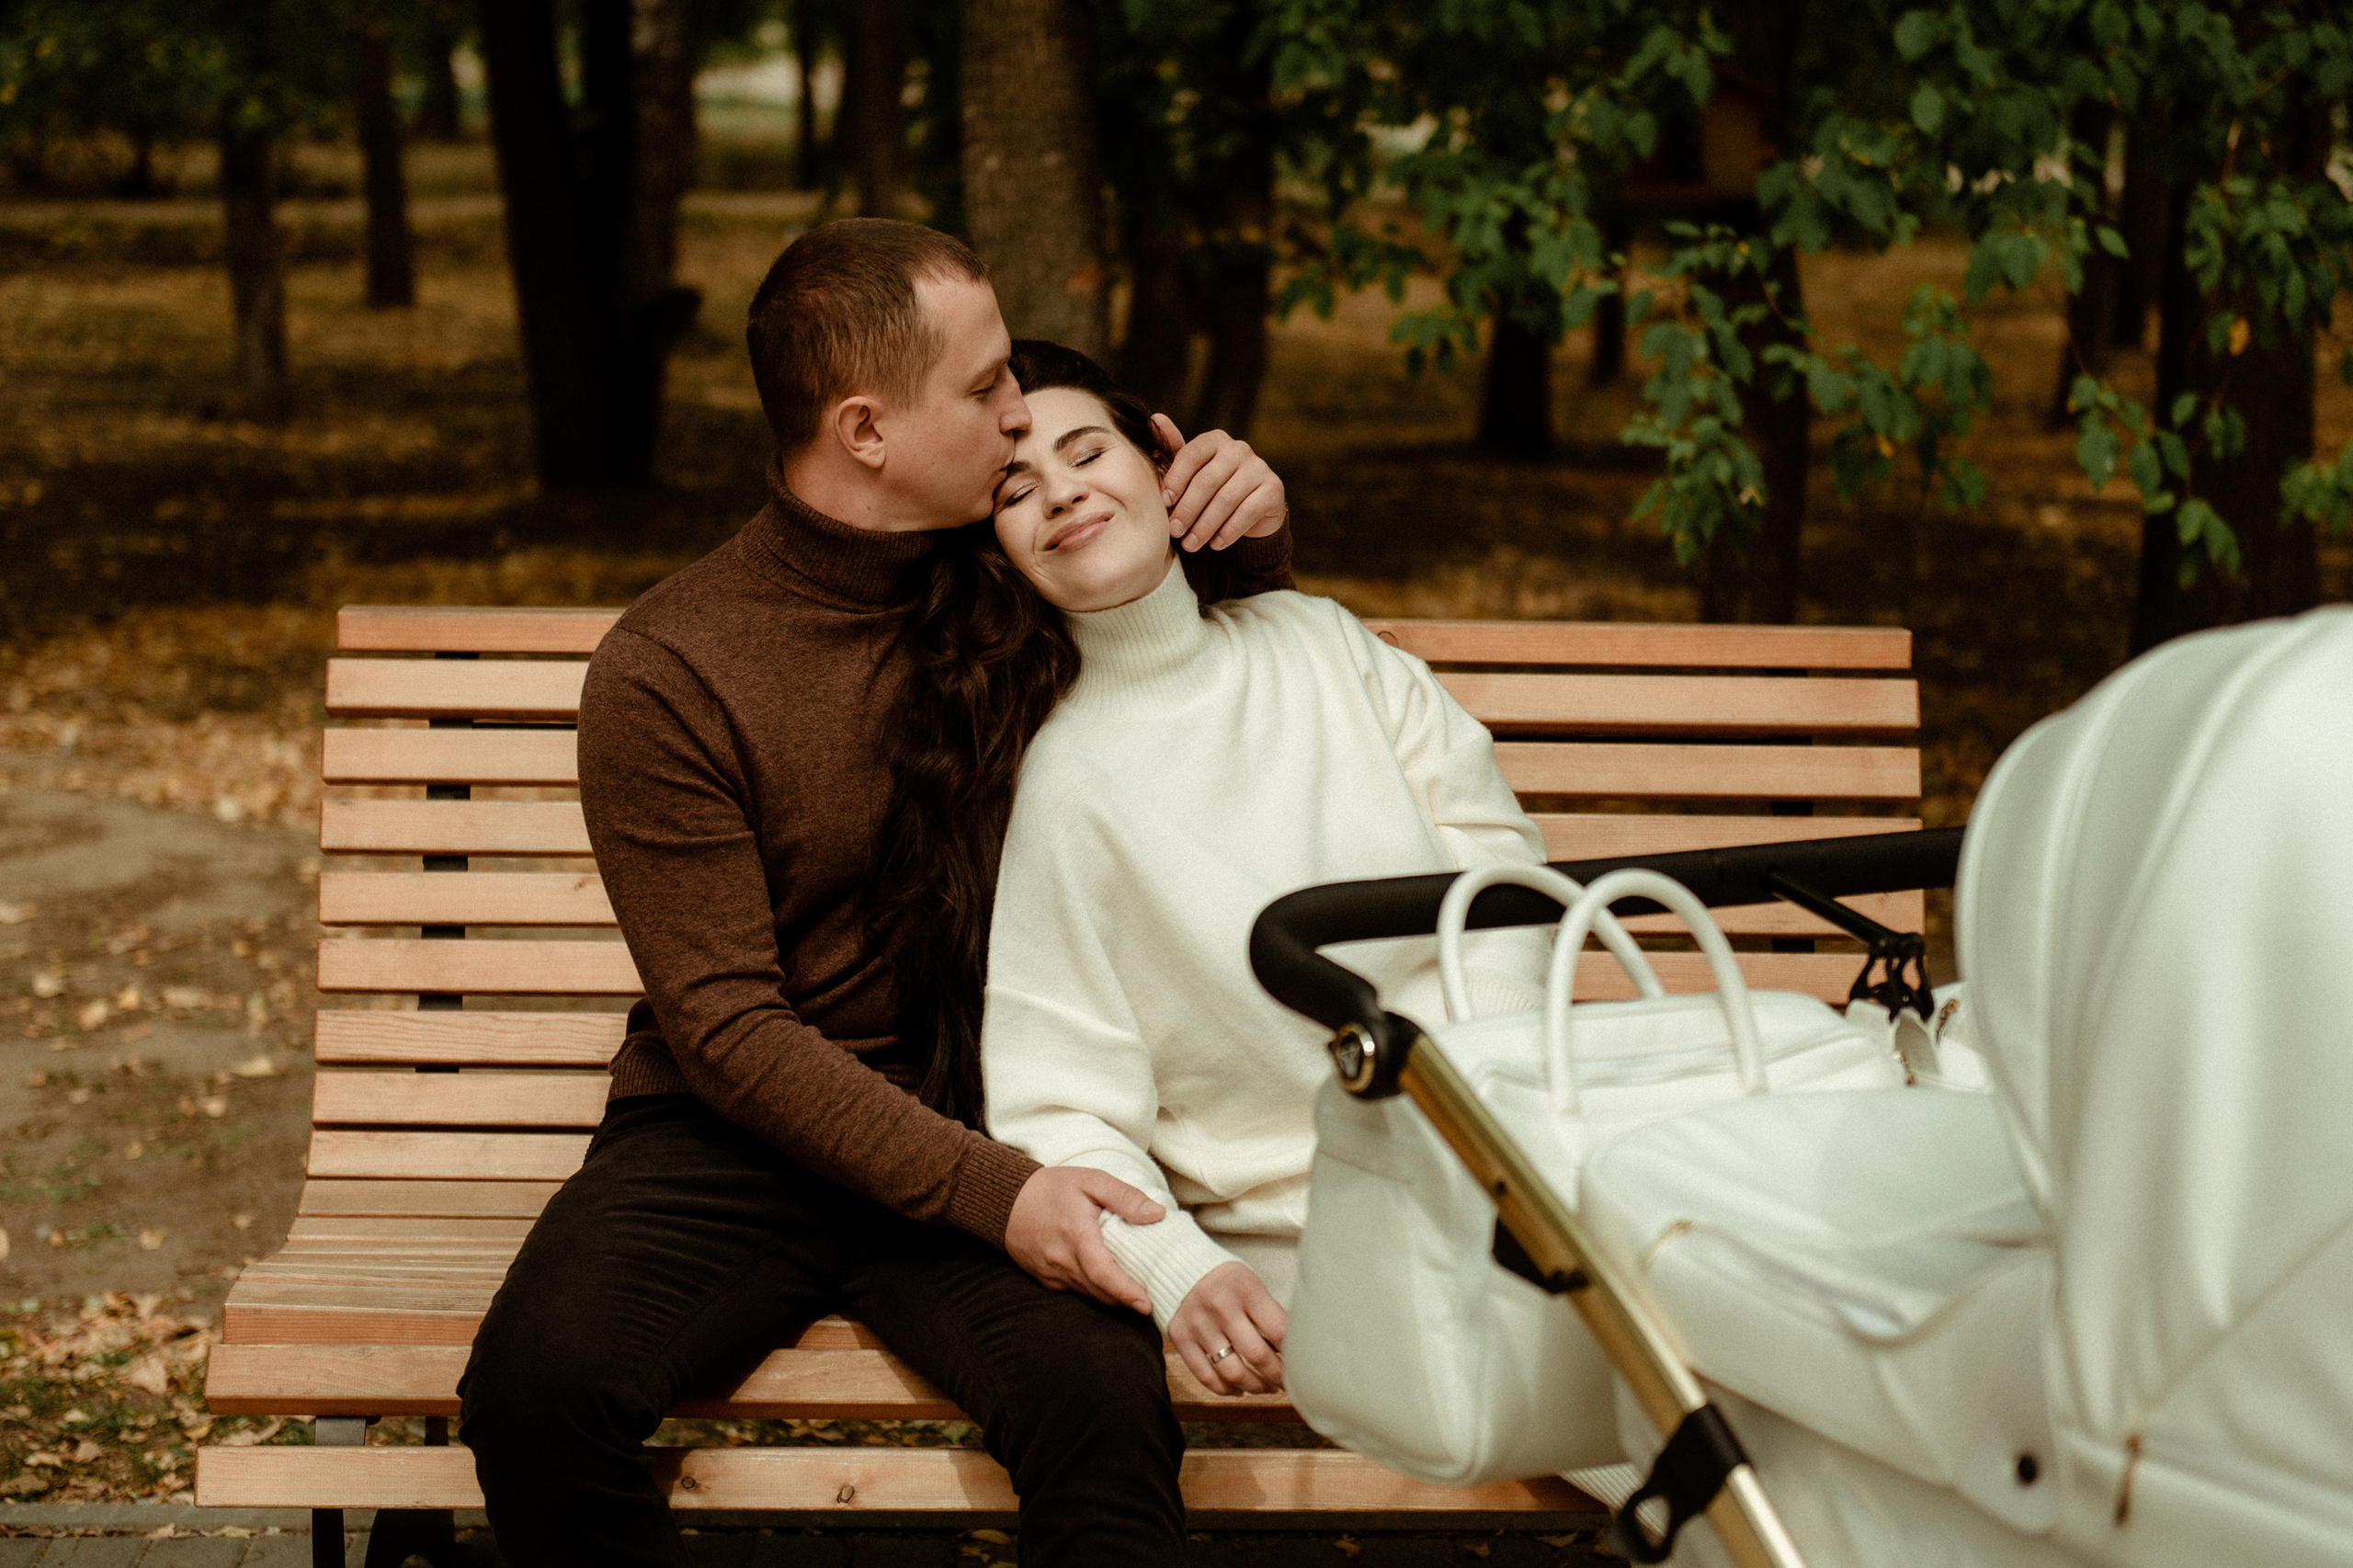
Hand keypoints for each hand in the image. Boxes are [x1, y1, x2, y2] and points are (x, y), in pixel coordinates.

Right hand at [1004, 1166, 1164, 1314]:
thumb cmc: (1052, 1188)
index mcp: (1076, 1233)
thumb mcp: (1092, 1180)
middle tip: (1153, 1298)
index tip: (1146, 1304)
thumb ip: (1125, 1197)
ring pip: (1090, 1294)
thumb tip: (1158, 1214)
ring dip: (1113, 1296)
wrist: (1008, 1201)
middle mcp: (1062, 1259)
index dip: (1125, 1291)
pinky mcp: (1047, 1279)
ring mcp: (1052, 1273)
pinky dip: (1096, 1290)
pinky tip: (1110, 1281)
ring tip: (1137, 1291)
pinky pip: (1077, 1291)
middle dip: (1127, 1299)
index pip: (1102, 1272)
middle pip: (1100, 1290)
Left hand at [1153, 413, 1287, 552]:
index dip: (1175, 480)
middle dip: (1187, 509)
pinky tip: (1215, 544)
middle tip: (1174, 531)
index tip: (1164, 504)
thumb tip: (1154, 418)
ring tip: (1190, 544)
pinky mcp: (1273, 488)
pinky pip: (1247, 512)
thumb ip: (1172, 451)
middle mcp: (1239, 448)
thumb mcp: (1190, 472)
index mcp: (1215, 440)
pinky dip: (1228, 531)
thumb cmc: (1213, 489)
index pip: (1191, 455)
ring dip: (1205, 526)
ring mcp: (1259, 467)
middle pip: (1207, 480)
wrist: (1253, 510)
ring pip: (1226, 499)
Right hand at [1168, 1261, 1286, 1395]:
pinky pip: (1206, 1375)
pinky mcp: (1181, 1338)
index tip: (1302, 1364)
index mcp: (1246, 1289)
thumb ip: (1269, 1312)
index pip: (1279, 1331)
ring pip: (1232, 1372)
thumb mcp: (1251, 1283)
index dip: (1294, 1354)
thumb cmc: (1225, 1279)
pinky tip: (1238, 1388)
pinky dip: (1225, 1389)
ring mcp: (1199, 1325)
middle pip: (1258, 1355)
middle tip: (1287, 1382)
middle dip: (1278, 1376)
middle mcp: (1222, 1307)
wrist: (1178, 1264)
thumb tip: (1292, 1349)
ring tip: (1266, 1387)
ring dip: (1255, 1386)